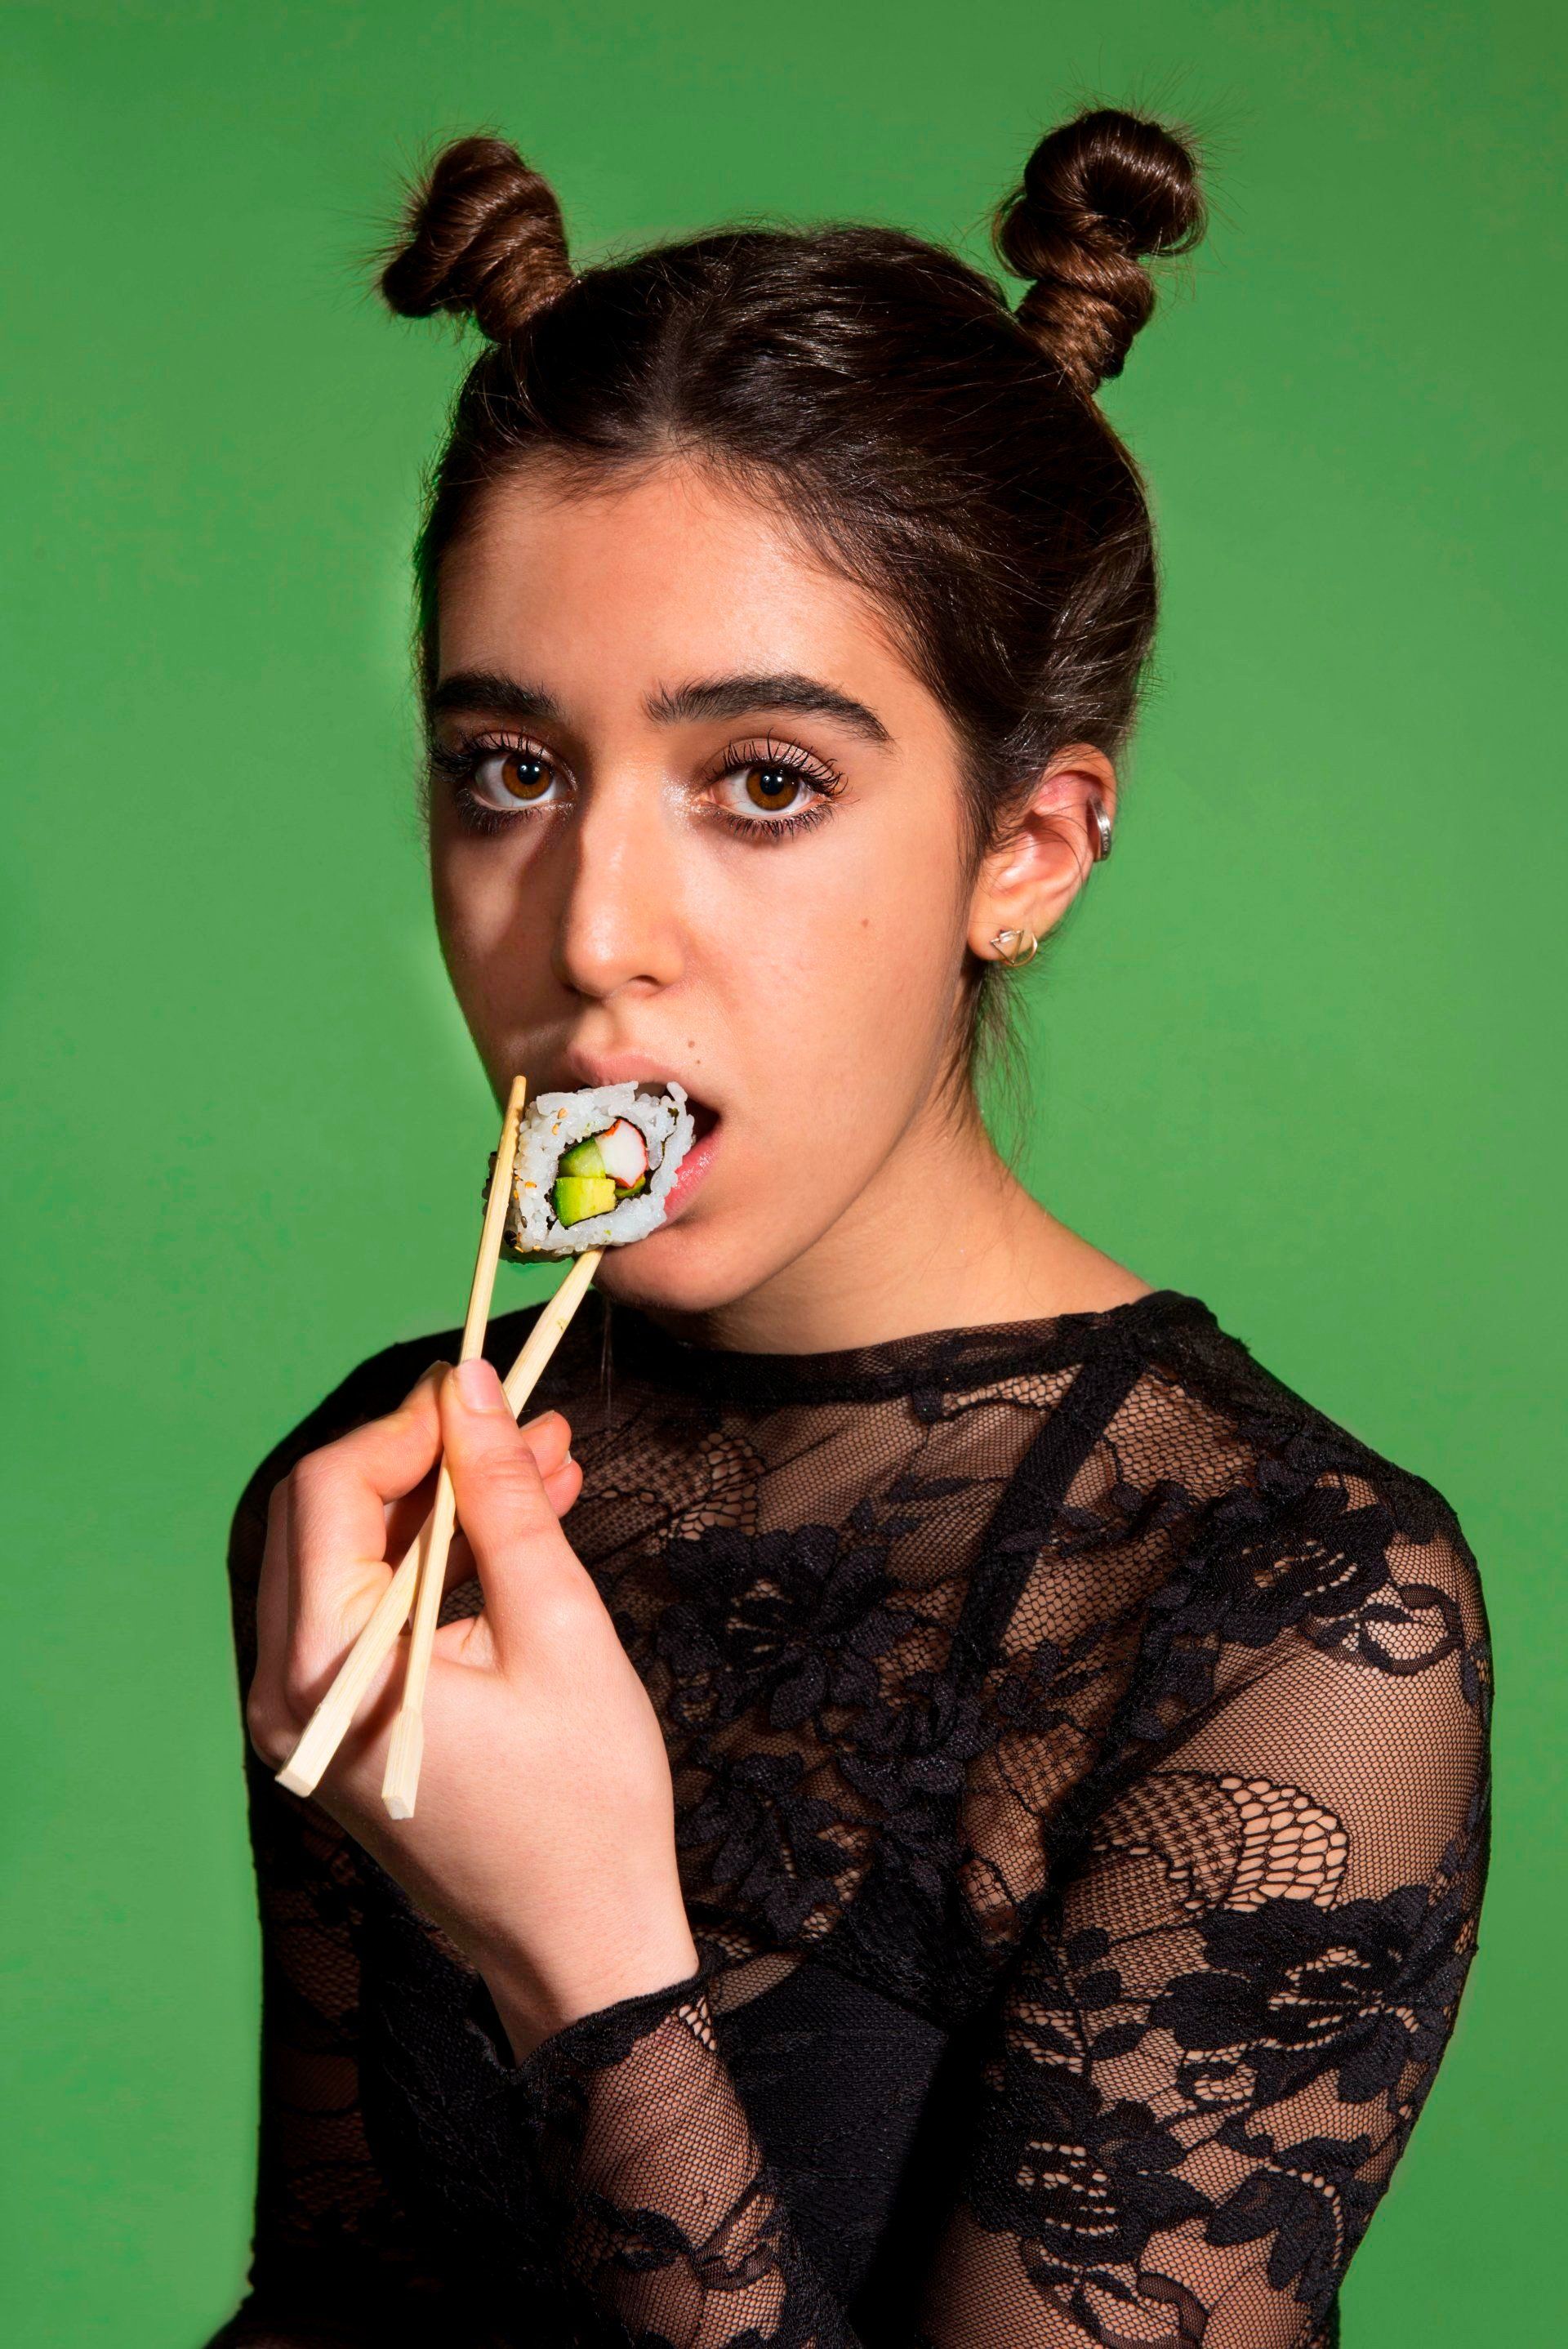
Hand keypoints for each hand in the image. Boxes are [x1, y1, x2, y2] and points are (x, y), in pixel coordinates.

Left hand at [245, 1359, 699, 2058]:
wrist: (585, 1949)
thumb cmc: (584, 1805)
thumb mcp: (558, 1629)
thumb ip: (503, 1499)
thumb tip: (469, 1386)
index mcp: (325, 1669)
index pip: (327, 1492)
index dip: (406, 1425)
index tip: (487, 1387)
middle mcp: (289, 1691)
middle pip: (332, 1517)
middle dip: (431, 1456)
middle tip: (526, 1419)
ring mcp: (311, 1713)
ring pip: (361, 1557)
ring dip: (448, 1503)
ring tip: (550, 1460)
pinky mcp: (349, 1722)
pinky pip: (379, 1609)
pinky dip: (443, 1561)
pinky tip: (524, 1522)